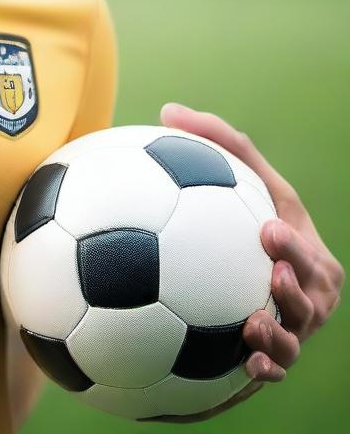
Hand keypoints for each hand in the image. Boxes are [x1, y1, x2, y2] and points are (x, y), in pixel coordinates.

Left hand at [143, 103, 343, 421]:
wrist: (242, 275)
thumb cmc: (244, 217)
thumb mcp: (241, 182)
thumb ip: (215, 142)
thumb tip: (167, 108)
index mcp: (304, 252)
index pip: (304, 248)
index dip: (293, 244)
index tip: (268, 229)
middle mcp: (308, 294)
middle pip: (310, 295)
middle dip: (297, 286)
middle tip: (273, 275)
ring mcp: (294, 328)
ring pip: (294, 337)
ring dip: (279, 335)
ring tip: (254, 324)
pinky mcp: (275, 355)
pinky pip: (275, 368)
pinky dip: (265, 369)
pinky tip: (246, 367)